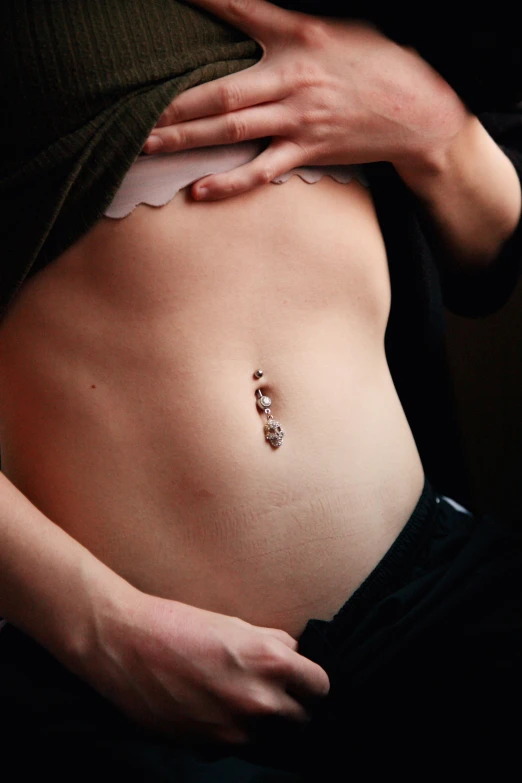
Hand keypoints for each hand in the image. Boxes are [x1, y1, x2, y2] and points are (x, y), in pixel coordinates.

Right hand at [79, 585, 329, 747]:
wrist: (125, 645)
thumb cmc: (177, 625)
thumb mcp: (235, 624)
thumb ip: (271, 644)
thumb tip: (292, 656)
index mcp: (270, 661)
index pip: (320, 686)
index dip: (311, 681)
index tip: (302, 679)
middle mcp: (258, 700)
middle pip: (302, 719)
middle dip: (292, 705)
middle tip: (272, 689)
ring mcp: (234, 728)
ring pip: (270, 736)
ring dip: (262, 723)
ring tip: (237, 697)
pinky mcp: (208, 746)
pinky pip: (237, 745)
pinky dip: (231, 732)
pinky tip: (212, 709)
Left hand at [143, 0, 467, 199]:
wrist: (416, 110)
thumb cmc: (374, 64)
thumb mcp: (333, 31)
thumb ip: (287, 28)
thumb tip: (246, 15)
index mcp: (299, 37)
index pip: (241, 11)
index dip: (204, 0)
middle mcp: (292, 79)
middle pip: (220, 92)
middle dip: (174, 104)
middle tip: (134, 115)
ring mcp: (298, 120)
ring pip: (231, 131)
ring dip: (186, 140)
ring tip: (147, 147)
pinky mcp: (308, 151)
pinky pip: (262, 171)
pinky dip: (230, 182)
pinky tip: (199, 190)